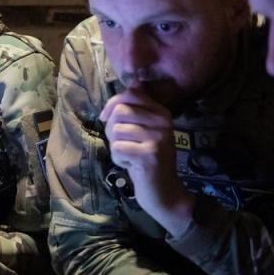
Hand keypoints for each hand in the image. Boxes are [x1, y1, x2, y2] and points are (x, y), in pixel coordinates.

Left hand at [99, 86, 194, 234]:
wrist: (164, 193)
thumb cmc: (147, 160)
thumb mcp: (144, 131)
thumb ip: (137, 108)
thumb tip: (134, 82)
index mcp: (162, 112)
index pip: (129, 94)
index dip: (112, 106)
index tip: (109, 120)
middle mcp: (163, 121)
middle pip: (119, 111)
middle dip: (112, 130)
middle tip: (123, 144)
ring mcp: (158, 137)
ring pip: (116, 130)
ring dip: (116, 147)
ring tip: (130, 156)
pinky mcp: (150, 154)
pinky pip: (117, 149)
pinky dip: (119, 160)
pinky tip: (132, 166)